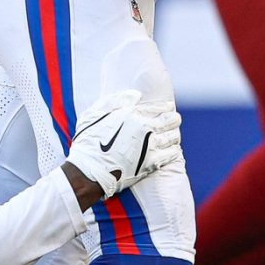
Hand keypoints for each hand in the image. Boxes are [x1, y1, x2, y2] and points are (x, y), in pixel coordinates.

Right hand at [65, 90, 182, 200]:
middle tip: (175, 120)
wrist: (90, 169)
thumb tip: (137, 95)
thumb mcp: (96, 113)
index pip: (157, 107)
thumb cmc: (89, 141)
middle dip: (174, 119)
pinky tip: (173, 150)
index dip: (166, 106)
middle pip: (170, 120)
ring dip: (175, 134)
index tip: (170, 107)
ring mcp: (150, 146)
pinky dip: (174, 151)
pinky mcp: (151, 163)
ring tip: (174, 135)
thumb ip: (117, 100)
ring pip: (173, 137)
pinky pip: (171, 155)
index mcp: (133, 114)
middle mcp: (145, 128)